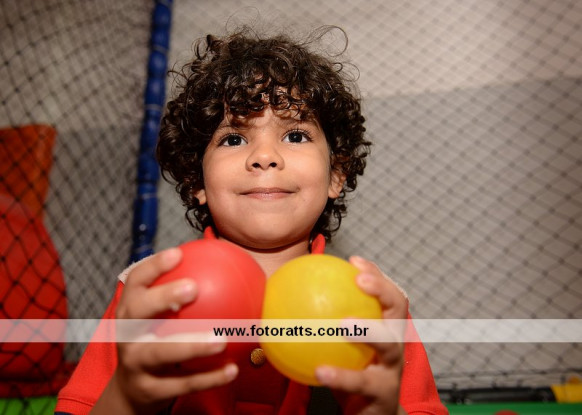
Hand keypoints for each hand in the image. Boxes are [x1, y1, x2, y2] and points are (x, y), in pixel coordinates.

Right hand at [91, 248, 237, 414]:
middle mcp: (127, 333)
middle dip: (163, 297)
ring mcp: (135, 362)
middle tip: (194, 287)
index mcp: (131, 309)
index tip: (177, 253)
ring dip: (192, 345)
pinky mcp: (149, 389)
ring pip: (161, 353)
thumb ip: (185, 292)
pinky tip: (232, 370)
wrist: (134, 389)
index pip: (136, 281)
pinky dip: (208, 378)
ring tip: (221, 339)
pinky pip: (182, 383)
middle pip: (138, 312)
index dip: (153, 266)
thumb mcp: (162, 316)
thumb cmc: (158, 338)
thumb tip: (225, 260)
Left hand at [314, 256, 407, 414]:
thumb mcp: (338, 346)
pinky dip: (341, 376)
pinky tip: (320, 370)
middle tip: (360, 280)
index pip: (386, 294)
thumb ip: (321, 324)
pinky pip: (362, 383)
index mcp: (385, 328)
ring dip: (368, 330)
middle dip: (383, 290)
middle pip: (398, 310)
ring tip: (344, 323)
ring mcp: (392, 370)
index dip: (376, 274)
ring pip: (389, 345)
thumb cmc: (351, 374)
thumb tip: (284, 300)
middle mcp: (394, 345)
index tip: (354, 260)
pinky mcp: (383, 395)